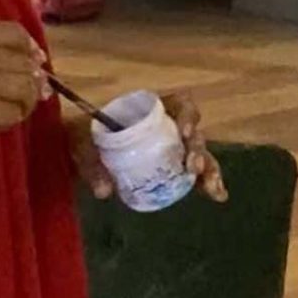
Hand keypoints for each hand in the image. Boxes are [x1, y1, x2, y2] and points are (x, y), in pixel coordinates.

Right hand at [0, 21, 49, 173]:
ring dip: (26, 99)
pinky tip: (0, 122)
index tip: (34, 60)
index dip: (29, 46)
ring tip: (14, 108)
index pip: (12, 31)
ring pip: (26, 85)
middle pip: (23, 60)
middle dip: (32, 78)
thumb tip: (26, 60)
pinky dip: (14, 118)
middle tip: (28, 93)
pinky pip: (17, 112)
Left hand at [69, 91, 227, 202]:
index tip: (183, 132)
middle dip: (197, 148)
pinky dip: (207, 181)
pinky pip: (194, 172)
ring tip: (213, 189)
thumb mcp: (81, 143)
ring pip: (199, 152)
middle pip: (193, 131)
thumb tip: (104, 191)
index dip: (187, 114)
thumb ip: (90, 164)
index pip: (180, 103)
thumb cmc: (83, 136)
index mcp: (150, 109)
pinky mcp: (171, 166)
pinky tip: (218, 195)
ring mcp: (171, 146)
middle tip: (192, 167)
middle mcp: (166, 125)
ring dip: (209, 168)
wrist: (80, 150)